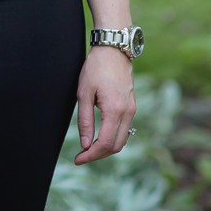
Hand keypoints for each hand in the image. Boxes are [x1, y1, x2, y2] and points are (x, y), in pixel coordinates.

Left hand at [73, 46, 134, 163]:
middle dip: (99, 154)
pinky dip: (113, 138)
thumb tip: (85, 144)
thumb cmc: (96, 69)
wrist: (114, 51)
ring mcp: (132, 111)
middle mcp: (128, 114)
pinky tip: (99, 136)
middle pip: (117, 146)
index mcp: (115, 111)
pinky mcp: (131, 107)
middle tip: (81, 155)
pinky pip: (124, 130)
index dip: (91, 155)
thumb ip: (85, 120)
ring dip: (106, 147)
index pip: (106, 144)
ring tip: (88, 148)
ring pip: (122, 140)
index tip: (78, 159)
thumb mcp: (84, 93)